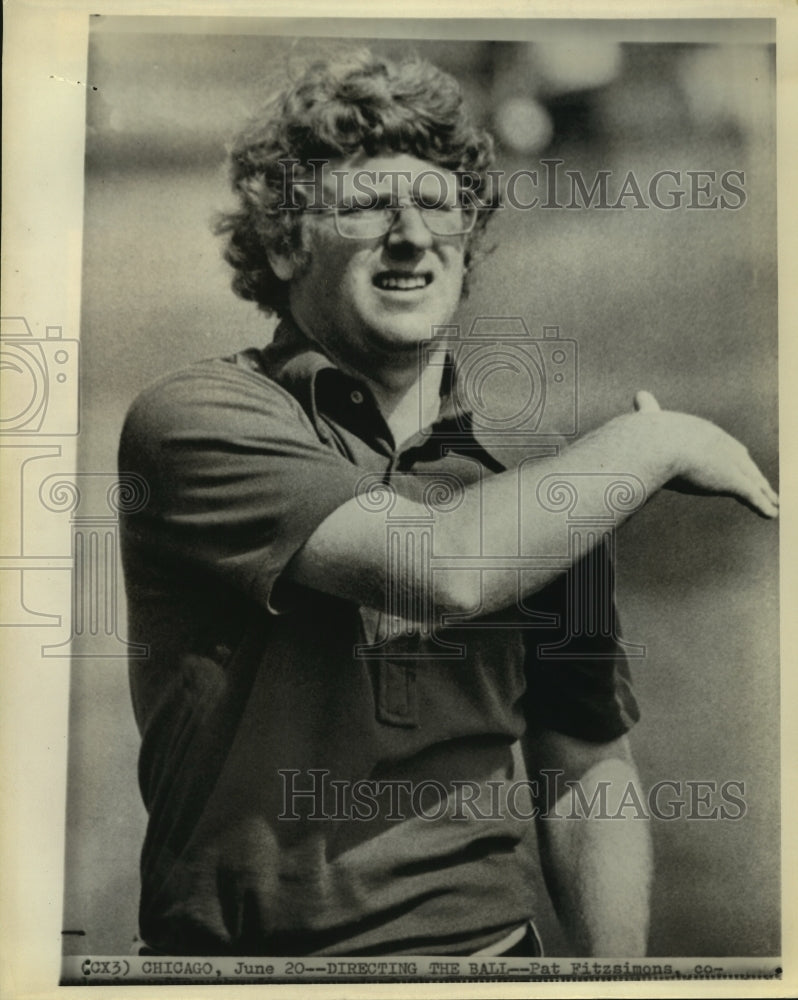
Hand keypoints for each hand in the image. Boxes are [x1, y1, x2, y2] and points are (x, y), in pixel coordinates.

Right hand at [633, 390, 778, 517]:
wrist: (651, 445)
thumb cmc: (642, 436)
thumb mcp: (646, 422)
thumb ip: (646, 410)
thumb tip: (640, 394)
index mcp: (699, 430)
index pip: (722, 442)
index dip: (732, 453)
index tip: (740, 458)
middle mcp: (719, 442)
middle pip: (742, 459)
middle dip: (752, 472)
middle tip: (762, 483)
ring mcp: (727, 460)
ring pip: (751, 478)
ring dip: (764, 492)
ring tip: (773, 503)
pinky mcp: (732, 480)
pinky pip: (751, 495)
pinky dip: (762, 505)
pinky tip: (770, 514)